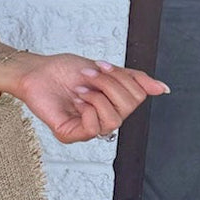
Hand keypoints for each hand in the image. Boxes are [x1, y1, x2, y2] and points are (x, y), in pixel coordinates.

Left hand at [4, 51, 169, 144]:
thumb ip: (134, 80)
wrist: (37, 70)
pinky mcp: (69, 134)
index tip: (101, 65)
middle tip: (89, 74)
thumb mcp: (105, 70)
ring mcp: (85, 128)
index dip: (123, 79)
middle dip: (110, 85)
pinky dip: (88, 109)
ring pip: (114, 121)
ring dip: (98, 97)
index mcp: (112, 104)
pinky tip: (76, 100)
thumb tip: (163, 88)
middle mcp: (101, 119)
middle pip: (129, 108)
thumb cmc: (65, 70)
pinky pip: (93, 129)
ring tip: (81, 88)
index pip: (138, 97)